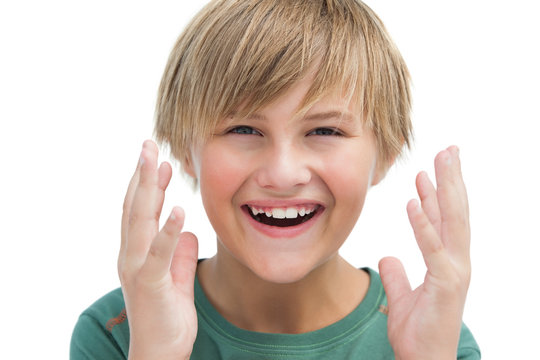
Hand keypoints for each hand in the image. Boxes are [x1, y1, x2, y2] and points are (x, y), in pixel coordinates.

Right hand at [118, 140, 198, 359]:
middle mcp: (132, 256)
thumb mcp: (177, 279)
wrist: (159, 354)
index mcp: (138, 253)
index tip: (155, 158)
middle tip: (148, 144)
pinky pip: (158, 254)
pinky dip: (166, 230)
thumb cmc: (167, 317)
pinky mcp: (150, 285)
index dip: (145, 183)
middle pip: (135, 208)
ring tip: (156, 162)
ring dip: (148, 191)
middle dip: (142, 175)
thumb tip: (188, 231)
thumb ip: (180, 255)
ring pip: (140, 223)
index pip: (139, 210)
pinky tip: (177, 208)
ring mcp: (137, 269)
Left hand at [379, 146, 469, 359]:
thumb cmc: (418, 333)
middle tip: (448, 150)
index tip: (431, 168)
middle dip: (451, 179)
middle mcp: (456, 262)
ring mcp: (454, 271)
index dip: (439, 193)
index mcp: (448, 262)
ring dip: (444, 190)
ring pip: (451, 222)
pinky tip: (415, 200)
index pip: (444, 219)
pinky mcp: (446, 284)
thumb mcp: (403, 297)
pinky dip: (424, 223)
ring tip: (437, 162)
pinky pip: (433, 247)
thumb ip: (398, 275)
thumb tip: (389, 257)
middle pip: (455, 212)